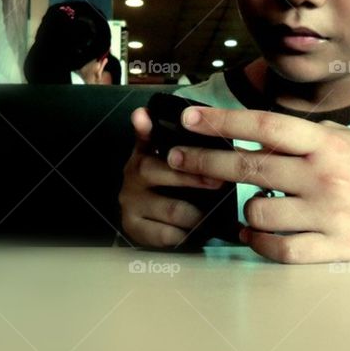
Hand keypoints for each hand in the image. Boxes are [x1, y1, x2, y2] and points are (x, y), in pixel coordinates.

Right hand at [118, 107, 225, 247]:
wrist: (141, 219)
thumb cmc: (164, 185)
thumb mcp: (167, 161)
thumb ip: (174, 141)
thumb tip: (153, 115)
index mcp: (143, 154)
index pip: (143, 137)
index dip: (143, 128)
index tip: (144, 117)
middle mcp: (133, 175)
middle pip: (160, 172)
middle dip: (193, 178)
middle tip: (219, 181)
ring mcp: (131, 202)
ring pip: (172, 209)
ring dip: (198, 213)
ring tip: (215, 213)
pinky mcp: (134, 227)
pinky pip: (167, 234)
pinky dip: (187, 234)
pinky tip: (198, 232)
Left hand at [165, 106, 349, 262]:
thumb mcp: (347, 140)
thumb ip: (303, 140)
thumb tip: (254, 139)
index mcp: (327, 143)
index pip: (264, 126)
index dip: (221, 122)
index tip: (189, 118)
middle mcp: (325, 176)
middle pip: (249, 169)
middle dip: (203, 163)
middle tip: (174, 159)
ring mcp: (329, 215)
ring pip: (258, 213)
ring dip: (241, 211)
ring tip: (241, 207)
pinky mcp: (335, 249)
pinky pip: (280, 249)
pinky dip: (259, 243)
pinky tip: (254, 235)